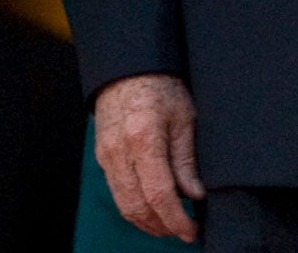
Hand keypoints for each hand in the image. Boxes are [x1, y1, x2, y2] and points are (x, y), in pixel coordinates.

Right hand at [93, 73, 203, 242]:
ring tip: (170, 223)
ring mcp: (106, 154)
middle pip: (138, 206)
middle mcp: (119, 150)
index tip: (192, 230)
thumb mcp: (184, 117)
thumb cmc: (159, 85)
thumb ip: (186, 159)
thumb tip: (195, 194)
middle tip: (185, 230)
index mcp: (143, 138)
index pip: (159, 195)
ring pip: (124, 204)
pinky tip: (153, 206)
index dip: (177, 220)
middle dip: (162, 226)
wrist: (127, 66)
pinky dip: (135, 207)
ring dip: (147, 221)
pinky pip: (117, 191)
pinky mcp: (102, 156)